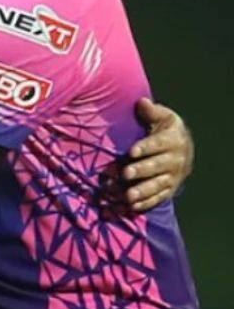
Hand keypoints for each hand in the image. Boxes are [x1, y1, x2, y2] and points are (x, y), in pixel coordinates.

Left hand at [124, 97, 192, 211]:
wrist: (183, 150)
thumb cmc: (165, 130)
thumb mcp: (162, 117)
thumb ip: (150, 111)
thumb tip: (141, 102)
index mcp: (172, 140)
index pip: (158, 144)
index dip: (146, 147)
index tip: (132, 151)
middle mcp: (174, 160)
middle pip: (157, 166)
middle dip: (141, 170)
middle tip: (125, 174)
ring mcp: (172, 177)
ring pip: (157, 185)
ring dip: (143, 191)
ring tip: (128, 196)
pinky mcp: (168, 190)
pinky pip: (157, 198)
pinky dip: (145, 203)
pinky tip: (131, 207)